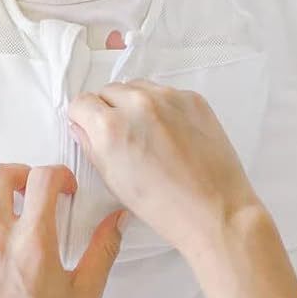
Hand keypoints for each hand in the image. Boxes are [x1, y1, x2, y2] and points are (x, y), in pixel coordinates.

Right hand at [68, 79, 261, 260]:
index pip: (82, 102)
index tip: (91, 128)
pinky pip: (165, 93)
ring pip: (136, 87)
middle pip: (108, 91)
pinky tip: (171, 134)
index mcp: (111, 127)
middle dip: (108, 110)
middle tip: (123, 137)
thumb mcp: (114, 180)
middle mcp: (138, 104)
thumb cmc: (164, 205)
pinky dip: (162, 107)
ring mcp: (168, 98)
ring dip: (134, 104)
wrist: (214, 210)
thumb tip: (82, 126)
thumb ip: (92, 146)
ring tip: (148, 134)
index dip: (83, 118)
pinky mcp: (192, 99)